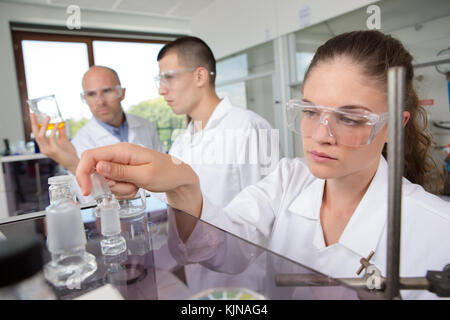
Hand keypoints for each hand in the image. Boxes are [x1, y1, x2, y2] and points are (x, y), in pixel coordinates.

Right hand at [30, 113, 78, 173]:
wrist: (74, 163)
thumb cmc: (68, 153)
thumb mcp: (63, 140)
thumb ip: (61, 132)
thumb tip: (60, 123)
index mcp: (44, 146)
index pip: (36, 134)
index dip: (34, 125)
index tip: (33, 116)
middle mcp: (43, 148)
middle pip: (36, 134)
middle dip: (34, 123)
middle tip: (33, 113)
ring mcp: (48, 150)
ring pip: (41, 135)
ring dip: (44, 125)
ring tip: (48, 117)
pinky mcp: (54, 150)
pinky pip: (51, 138)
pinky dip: (53, 130)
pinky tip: (57, 124)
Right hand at [75, 142, 202, 216]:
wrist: (179, 177)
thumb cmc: (167, 173)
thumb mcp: (145, 175)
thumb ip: (121, 172)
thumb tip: (98, 166)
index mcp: (122, 150)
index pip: (90, 156)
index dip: (83, 173)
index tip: (87, 191)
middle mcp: (118, 155)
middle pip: (95, 170)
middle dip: (107, 185)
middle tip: (127, 187)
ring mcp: (121, 164)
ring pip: (105, 181)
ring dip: (118, 189)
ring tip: (137, 186)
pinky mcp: (124, 172)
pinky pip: (114, 185)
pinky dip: (123, 191)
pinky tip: (137, 187)